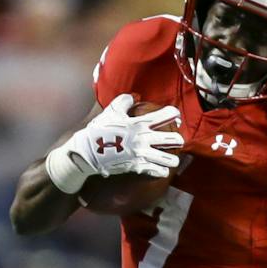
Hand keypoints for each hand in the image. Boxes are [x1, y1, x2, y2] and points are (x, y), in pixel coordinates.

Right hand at [60, 93, 183, 184]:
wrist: (88, 152)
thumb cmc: (99, 130)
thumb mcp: (111, 111)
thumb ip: (125, 101)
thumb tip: (136, 96)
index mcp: (139, 123)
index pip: (164, 115)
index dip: (173, 114)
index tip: (174, 116)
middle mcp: (143, 139)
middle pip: (173, 139)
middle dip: (178, 139)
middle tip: (176, 140)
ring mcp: (141, 154)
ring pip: (169, 160)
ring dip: (172, 159)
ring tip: (171, 159)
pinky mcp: (137, 167)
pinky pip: (158, 171)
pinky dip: (161, 170)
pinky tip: (160, 168)